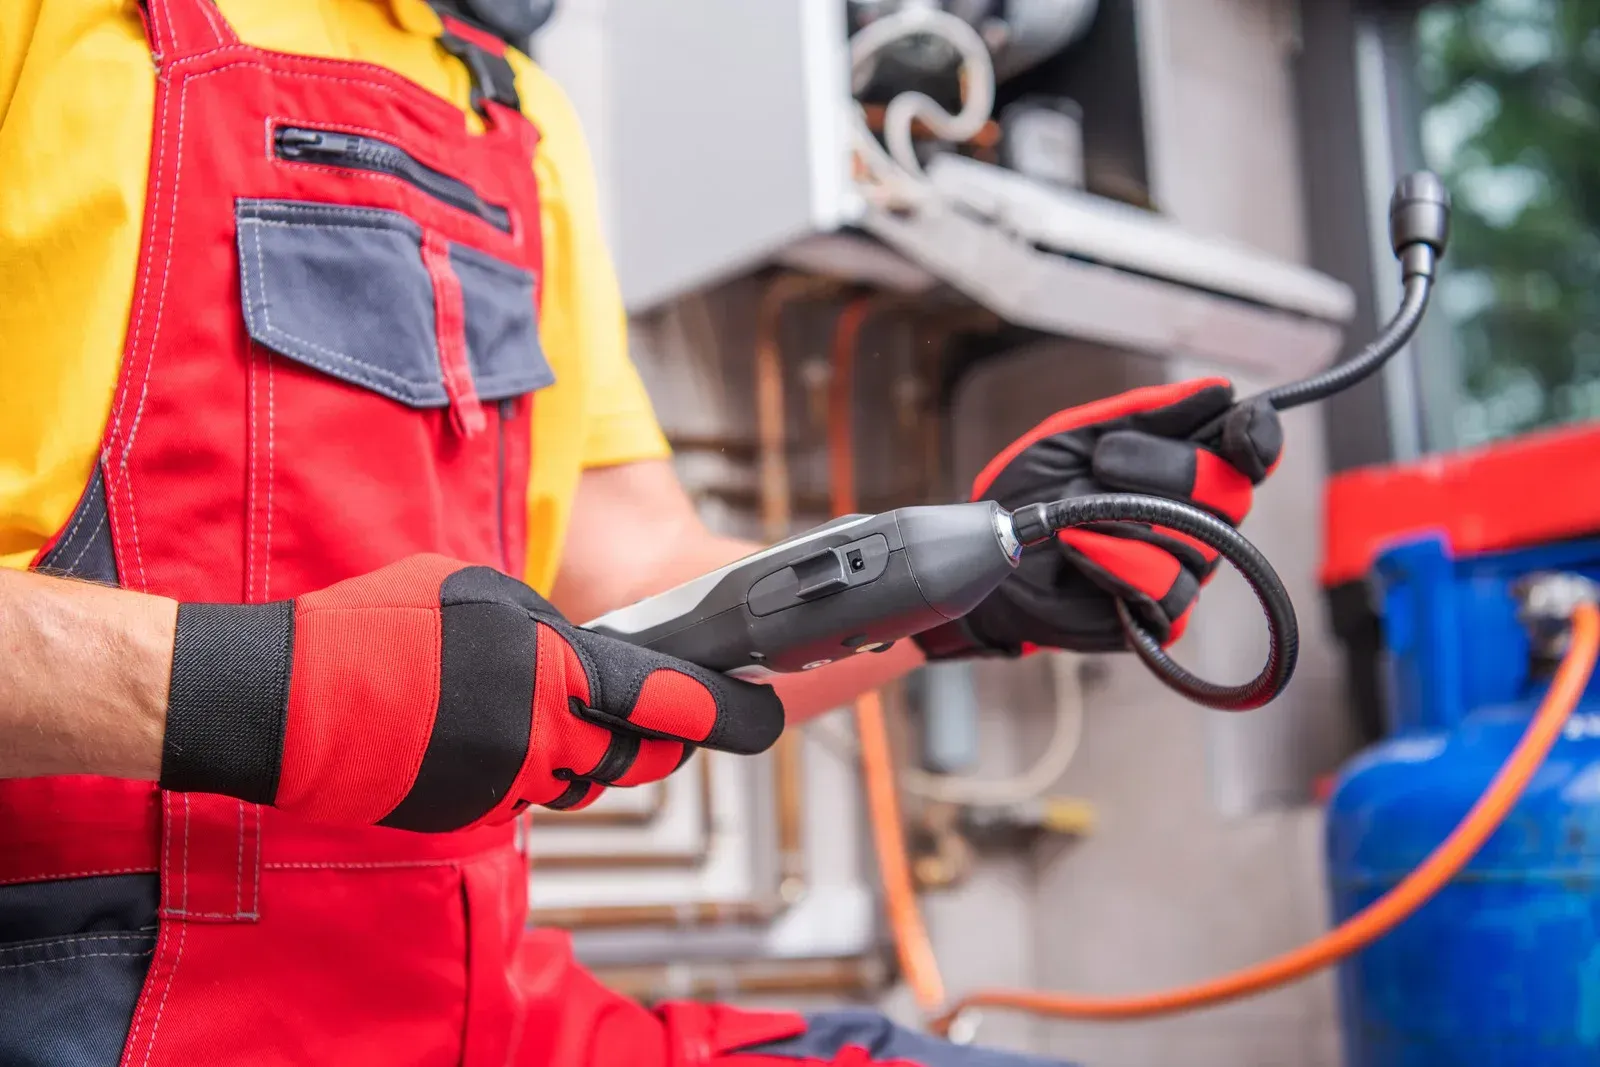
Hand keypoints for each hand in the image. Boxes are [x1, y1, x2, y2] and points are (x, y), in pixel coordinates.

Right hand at [158, 555, 783, 830]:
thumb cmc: (376, 629)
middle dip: (663, 738)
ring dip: (586, 748)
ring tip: (538, 704)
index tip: (762, 712)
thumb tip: (588, 653)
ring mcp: (509, 785)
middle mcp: (546, 738)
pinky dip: (527, 766)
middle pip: (643, 756)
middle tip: (664, 713)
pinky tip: (482, 730)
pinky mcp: (474, 815)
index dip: (728, 713)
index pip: (676, 704)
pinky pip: (529, 794)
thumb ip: (550, 628)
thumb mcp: (479, 590)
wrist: (284, 702)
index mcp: (558, 670)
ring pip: (586, 777)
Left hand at [914, 378, 1281, 657]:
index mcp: (1186, 467)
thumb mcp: (1078, 435)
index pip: (1251, 451)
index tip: (1240, 427)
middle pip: (1230, 492)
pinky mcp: (1159, 616)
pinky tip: (1078, 551)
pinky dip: (1116, 563)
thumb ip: (1144, 412)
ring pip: (1195, 543)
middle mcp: (1198, 519)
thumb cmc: (1035, 491)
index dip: (1258, 438)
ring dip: (1124, 519)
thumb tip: (1216, 390)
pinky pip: (1167, 589)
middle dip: (1165, 469)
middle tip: (1102, 463)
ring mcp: (1184, 569)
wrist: (991, 554)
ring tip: (1073, 514)